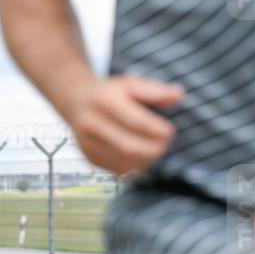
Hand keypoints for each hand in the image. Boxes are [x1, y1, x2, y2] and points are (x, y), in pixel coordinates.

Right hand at [64, 76, 183, 174]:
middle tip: (165, 145)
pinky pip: (116, 169)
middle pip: (128, 147)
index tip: (170, 131)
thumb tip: (178, 96)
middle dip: (153, 150)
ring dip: (145, 160)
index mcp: (104, 102)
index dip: (157, 131)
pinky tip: (140, 156)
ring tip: (154, 150)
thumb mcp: (131, 84)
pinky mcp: (89, 158)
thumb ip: (154, 90)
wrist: (76, 102)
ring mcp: (87, 144)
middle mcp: (91, 124)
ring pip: (123, 162)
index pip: (135, 122)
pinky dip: (134, 166)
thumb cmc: (109, 93)